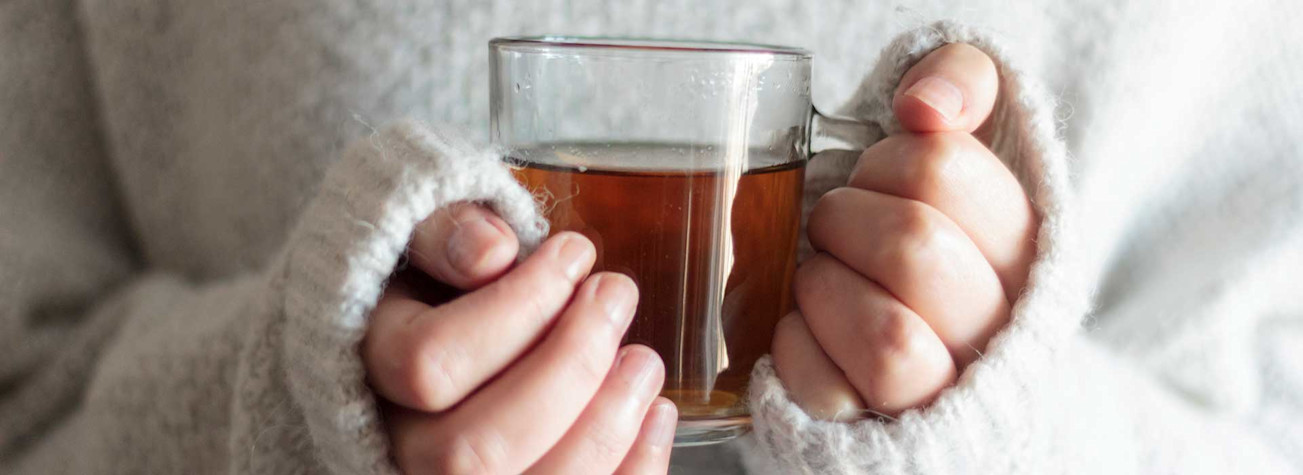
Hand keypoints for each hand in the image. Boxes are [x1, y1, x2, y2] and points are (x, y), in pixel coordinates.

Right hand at [363, 204, 676, 473]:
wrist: (434, 335)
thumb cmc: (436, 283)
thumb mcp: (423, 238)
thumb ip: (443, 233)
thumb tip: (490, 251)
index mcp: (371, 371)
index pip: (429, 363)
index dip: (516, 308)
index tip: (575, 254)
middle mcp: (400, 448)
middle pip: (474, 448)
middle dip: (570, 367)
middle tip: (617, 295)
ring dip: (605, 425)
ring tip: (643, 359)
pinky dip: (632, 470)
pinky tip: (656, 414)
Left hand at [772, 44, 1039, 419]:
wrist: (945, 364)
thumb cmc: (928, 238)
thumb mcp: (956, 148)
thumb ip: (961, 82)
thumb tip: (925, 105)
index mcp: (1024, 246)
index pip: (942, 170)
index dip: (884, 162)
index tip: (873, 177)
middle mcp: (998, 325)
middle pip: (915, 248)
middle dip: (845, 221)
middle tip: (829, 226)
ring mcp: (945, 392)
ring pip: (889, 340)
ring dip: (824, 289)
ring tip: (817, 277)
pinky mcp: (882, 434)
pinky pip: (830, 394)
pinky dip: (794, 348)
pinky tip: (800, 327)